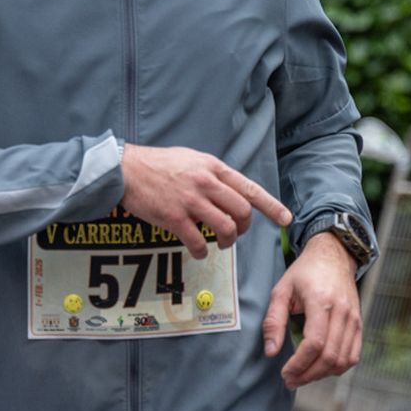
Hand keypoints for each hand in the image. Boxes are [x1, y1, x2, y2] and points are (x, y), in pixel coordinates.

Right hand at [119, 143, 290, 258]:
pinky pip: (199, 242)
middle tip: (236, 232)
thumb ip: (212, 173)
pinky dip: (202, 251)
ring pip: (225, 229)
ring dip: (227, 241)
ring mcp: (190, 201)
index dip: (270, 206)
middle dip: (244, 227)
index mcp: (212, 167)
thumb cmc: (158, 164)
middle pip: (242, 212)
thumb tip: (228, 190)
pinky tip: (198, 250)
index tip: (285, 218)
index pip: (249, 188)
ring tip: (219, 243)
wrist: (126, 169)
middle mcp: (205, 183)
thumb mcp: (191, 159)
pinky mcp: (174, 218)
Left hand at [262, 232, 362, 389]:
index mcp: (321, 301)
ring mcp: (354, 319)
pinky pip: (353, 355)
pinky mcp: (359, 324)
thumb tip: (271, 351)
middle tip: (290, 380)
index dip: (299, 364)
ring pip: (343, 360)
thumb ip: (273, 320)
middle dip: (308, 374)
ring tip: (303, 376)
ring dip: (322, 374)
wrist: (333, 256)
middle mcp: (342, 312)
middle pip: (330, 356)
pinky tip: (321, 369)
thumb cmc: (305, 272)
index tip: (285, 372)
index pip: (315, 343)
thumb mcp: (281, 290)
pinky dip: (338, 368)